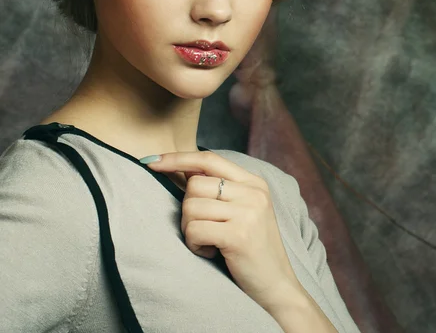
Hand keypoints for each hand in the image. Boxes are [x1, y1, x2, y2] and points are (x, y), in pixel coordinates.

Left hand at [144, 150, 303, 311]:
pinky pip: (195, 230)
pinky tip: (211, 252)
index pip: (209, 159)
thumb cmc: (252, 249)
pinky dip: (195, 244)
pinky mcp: (238, 235)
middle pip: (195, 184)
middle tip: (203, 229)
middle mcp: (253, 192)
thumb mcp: (244, 210)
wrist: (277, 285)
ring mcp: (248, 212)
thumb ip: (220, 189)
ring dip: (190, 230)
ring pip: (191, 207)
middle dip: (188, 210)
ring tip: (209, 242)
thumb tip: (183, 169)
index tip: (151, 161)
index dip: (178, 158)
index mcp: (254, 182)